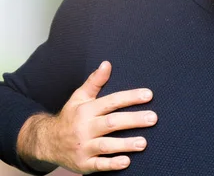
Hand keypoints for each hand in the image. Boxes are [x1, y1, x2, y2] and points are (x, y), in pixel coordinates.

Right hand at [19, 61, 157, 173]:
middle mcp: (84, 128)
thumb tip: (107, 64)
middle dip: (133, 120)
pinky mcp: (83, 164)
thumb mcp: (79, 98)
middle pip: (111, 123)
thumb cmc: (70, 117)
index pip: (111, 102)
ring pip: (106, 145)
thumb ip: (95, 81)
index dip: (130, 97)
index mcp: (86, 110)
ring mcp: (83, 147)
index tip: (149, 95)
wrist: (46, 142)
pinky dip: (112, 164)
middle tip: (153, 118)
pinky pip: (98, 165)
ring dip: (125, 144)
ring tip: (144, 143)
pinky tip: (126, 161)